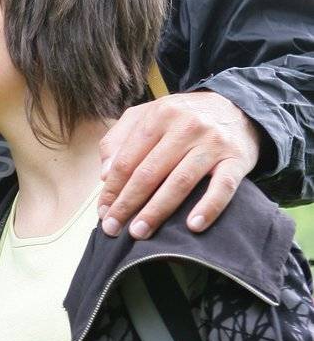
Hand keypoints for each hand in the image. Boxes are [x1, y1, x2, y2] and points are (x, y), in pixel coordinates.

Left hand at [98, 91, 260, 238]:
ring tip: (140, 232)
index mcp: (160, 115)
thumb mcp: (148, 115)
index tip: (103, 212)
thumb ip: (120, 139)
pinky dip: (208, 207)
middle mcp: (186, 126)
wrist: (236, 108)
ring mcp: (213, 143)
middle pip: (149, 172)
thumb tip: (104, 174)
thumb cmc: (183, 118)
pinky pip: (223, 187)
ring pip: (180, 182)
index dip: (112, 188)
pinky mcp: (237, 159)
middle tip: (114, 228)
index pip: (128, 158)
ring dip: (157, 211)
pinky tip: (193, 226)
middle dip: (127, 203)